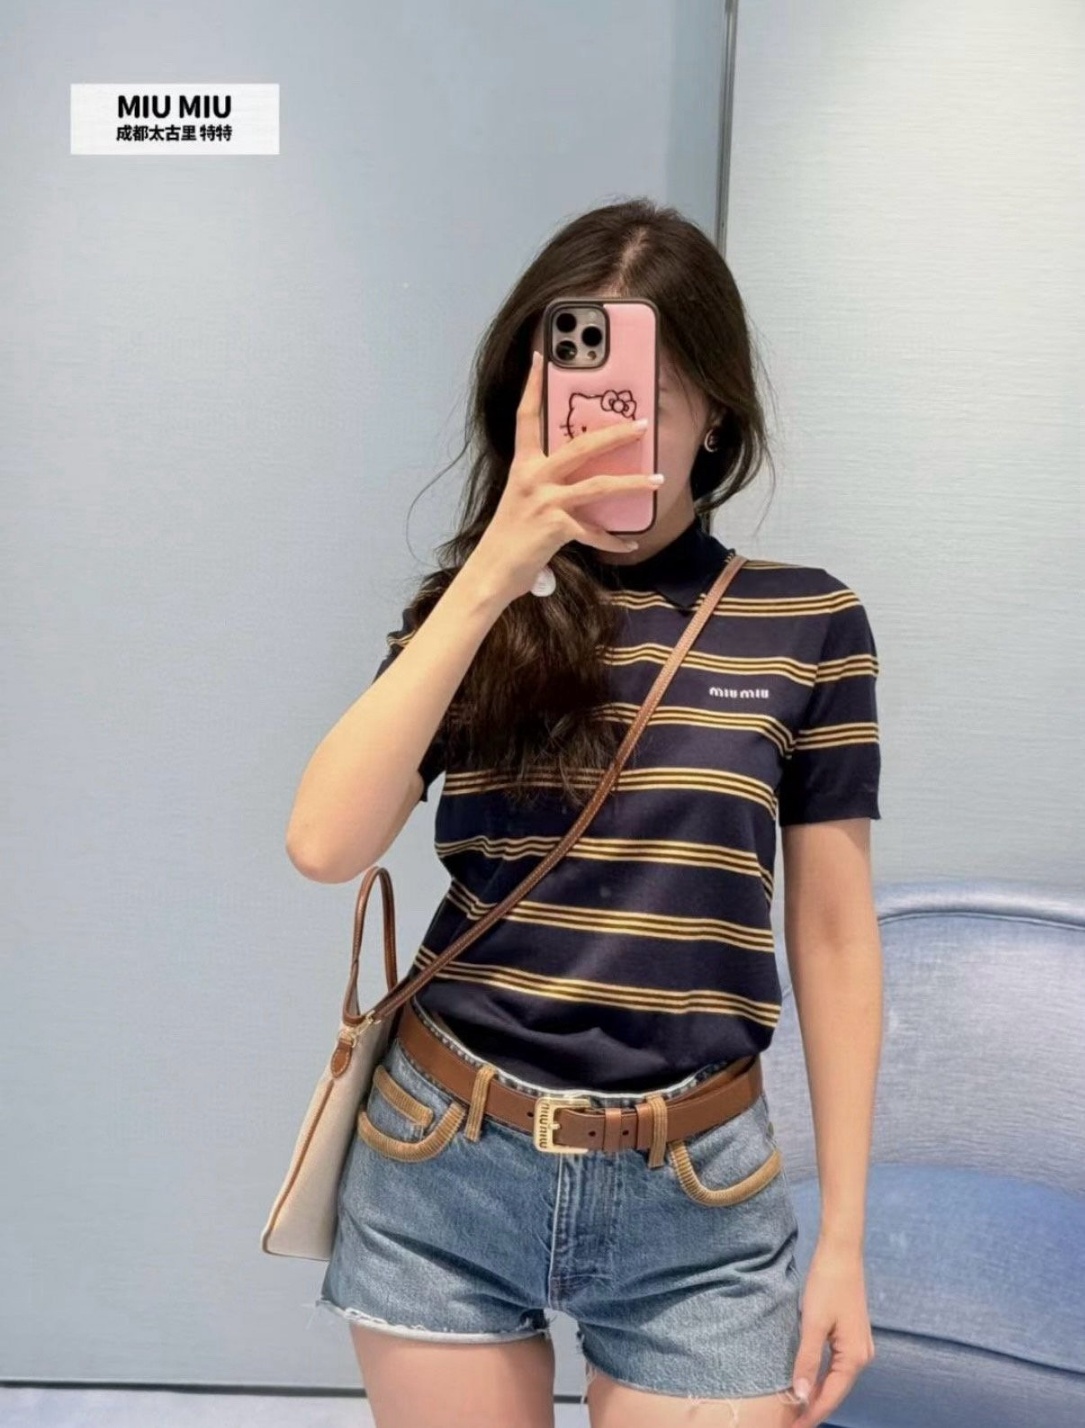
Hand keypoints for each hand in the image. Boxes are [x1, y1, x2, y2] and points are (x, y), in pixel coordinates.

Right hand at [469, 349, 661, 603]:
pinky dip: (614, 541)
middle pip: (580, 447)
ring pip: (597, 486)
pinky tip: (630, 544)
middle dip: (615, 434)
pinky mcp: (555, 527)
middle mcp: (533, 478)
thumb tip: (579, 478)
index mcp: (523, 466)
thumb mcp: (523, 500)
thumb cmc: (508, 538)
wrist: (491, 572)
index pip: (526, 417)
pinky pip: (594, 532)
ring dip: (632, 482)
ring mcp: (544, 502)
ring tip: (657, 479)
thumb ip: (546, 484)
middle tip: (641, 423)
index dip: (532, 386)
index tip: (540, 358)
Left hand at [789, 1240, 875, 1427]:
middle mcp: (862, 1356)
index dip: (812, 1414)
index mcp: (855, 1357)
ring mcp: (860, 1346)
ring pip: (837, 1379)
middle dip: (815, 1407)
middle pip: (837, 1391)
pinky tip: (810, 1382)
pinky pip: (837, 1366)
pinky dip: (824, 1377)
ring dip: (819, 1394)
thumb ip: (807, 1361)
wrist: (842, 1253)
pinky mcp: (852, 1335)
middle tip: (790, 1422)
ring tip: (797, 1409)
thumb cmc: (827, 1285)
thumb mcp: (813, 1324)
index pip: (832, 1396)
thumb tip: (801, 1396)